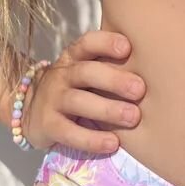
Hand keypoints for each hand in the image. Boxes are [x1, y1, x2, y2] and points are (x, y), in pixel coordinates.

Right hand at [22, 31, 145, 153]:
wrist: (31, 110)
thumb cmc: (73, 87)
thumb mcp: (84, 70)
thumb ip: (109, 64)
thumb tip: (153, 63)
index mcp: (73, 57)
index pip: (87, 43)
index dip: (106, 42)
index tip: (128, 47)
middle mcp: (62, 75)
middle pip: (86, 72)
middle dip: (114, 80)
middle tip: (140, 89)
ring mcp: (52, 100)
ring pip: (78, 101)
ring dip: (107, 109)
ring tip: (133, 117)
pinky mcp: (47, 126)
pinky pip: (69, 132)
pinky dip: (91, 139)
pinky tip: (113, 143)